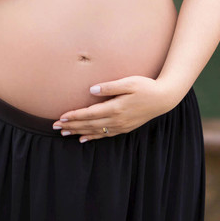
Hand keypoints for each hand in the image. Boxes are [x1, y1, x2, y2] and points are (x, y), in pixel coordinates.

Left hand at [52, 76, 180, 142]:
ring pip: (95, 131)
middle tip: (56, 127)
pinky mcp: (125, 128)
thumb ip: (109, 86)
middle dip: (71, 126)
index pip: (89, 113)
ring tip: (64, 133)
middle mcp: (116, 120)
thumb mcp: (129, 82)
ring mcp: (121, 126)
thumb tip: (91, 90)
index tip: (61, 117)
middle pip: (89, 124)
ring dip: (78, 132)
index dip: (74, 116)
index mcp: (115, 108)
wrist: (163, 99)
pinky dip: (92, 137)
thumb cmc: (146, 86)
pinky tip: (83, 139)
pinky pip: (105, 135)